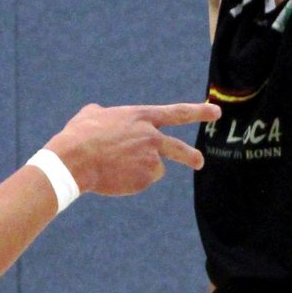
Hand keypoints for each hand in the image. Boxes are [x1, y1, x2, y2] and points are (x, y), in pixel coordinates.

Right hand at [49, 101, 218, 196]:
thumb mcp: (92, 114)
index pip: (177, 113)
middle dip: (192, 156)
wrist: (75, 159)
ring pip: (153, 168)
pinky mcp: (146, 179)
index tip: (216, 111)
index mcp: (142, 117)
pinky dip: (131, 181)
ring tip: (116, 168)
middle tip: (199, 162)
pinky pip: (142, 181)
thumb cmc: (80, 135)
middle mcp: (152, 137)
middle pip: (180, 148)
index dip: (199, 111)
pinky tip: (114, 176)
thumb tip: (100, 114)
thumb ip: (105, 114)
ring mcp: (151, 158)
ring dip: (138, 170)